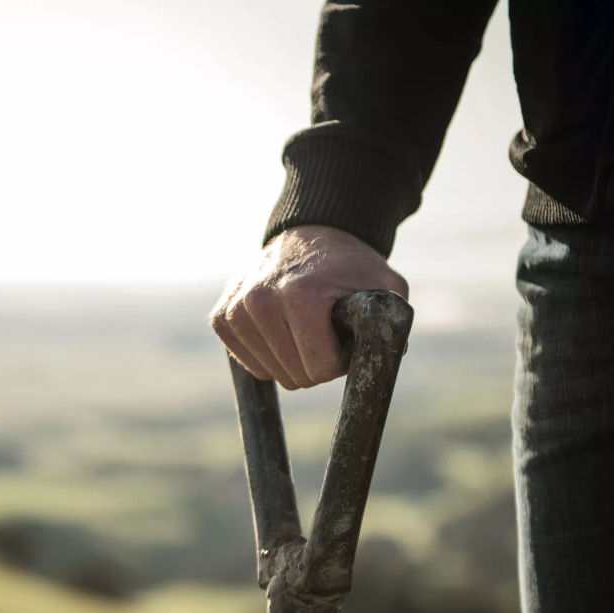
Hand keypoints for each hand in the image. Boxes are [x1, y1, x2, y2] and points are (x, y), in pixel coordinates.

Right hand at [208, 225, 408, 388]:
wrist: (310, 235)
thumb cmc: (350, 266)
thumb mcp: (386, 287)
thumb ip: (393, 322)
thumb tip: (386, 360)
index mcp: (299, 295)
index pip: (318, 370)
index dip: (340, 361)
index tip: (345, 337)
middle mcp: (258, 301)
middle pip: (294, 376)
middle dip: (316, 362)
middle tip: (325, 331)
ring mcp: (235, 308)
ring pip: (271, 373)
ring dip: (292, 359)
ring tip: (303, 326)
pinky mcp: (221, 317)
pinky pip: (250, 364)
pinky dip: (269, 355)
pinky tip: (280, 329)